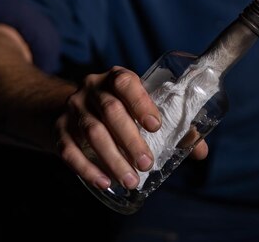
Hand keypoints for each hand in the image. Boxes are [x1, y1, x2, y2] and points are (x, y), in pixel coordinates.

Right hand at [54, 66, 206, 190]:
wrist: (70, 106)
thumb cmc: (118, 109)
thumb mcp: (139, 107)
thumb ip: (171, 126)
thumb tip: (199, 151)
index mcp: (116, 77)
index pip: (126, 83)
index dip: (141, 102)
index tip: (155, 125)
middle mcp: (92, 87)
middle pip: (110, 111)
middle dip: (130, 139)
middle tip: (146, 164)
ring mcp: (73, 107)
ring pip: (91, 132)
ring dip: (112, 158)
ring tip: (130, 180)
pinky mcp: (58, 128)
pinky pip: (69, 149)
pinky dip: (86, 168)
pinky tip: (104, 181)